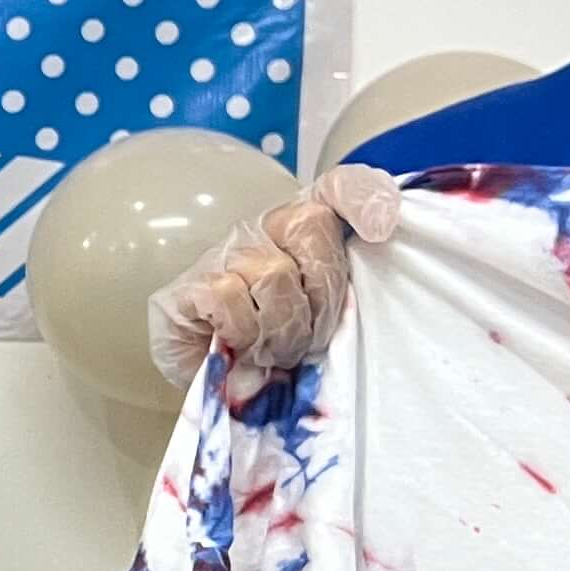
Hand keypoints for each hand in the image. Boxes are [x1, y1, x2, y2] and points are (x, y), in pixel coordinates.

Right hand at [147, 165, 398, 394]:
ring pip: (274, 272)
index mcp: (303, 234)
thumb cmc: (275, 351)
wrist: (213, 382)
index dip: (362, 195)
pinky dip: (242, 331)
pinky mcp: (190, 286)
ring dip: (282, 329)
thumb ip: (347, 300)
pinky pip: (229, 294)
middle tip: (310, 339)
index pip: (336, 188)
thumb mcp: (323, 326)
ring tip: (274, 354)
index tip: (379, 228)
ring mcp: (223, 255)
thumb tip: (365, 284)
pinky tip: (238, 348)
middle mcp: (263, 231)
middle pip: (311, 225)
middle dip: (323, 295)